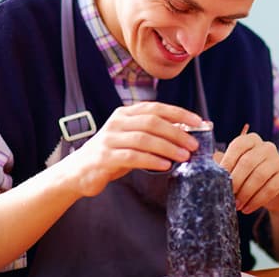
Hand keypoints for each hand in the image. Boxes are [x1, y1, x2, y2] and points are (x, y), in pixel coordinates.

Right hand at [63, 102, 200, 196]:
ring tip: (184, 156)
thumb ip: (153, 135)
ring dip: (168, 147)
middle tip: (194, 144)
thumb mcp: (132, 140)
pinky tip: (165, 165)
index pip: (156, 108)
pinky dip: (151, 160)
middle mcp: (117, 122)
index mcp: (125, 113)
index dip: (179, 113)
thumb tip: (187, 133)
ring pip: (144, 138)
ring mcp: (109, 139)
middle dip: (177, 132)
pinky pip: (132, 156)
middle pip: (152, 122)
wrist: (80, 171)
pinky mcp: (105, 157)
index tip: (198, 122)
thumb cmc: (112, 154)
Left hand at [218, 130, 278, 213]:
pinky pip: (271, 188)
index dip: (227, 162)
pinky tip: (247, 208)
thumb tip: (202, 165)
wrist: (273, 193)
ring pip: (260, 176)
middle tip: (228, 195)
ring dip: (246, 193)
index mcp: (251, 140)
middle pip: (248, 162)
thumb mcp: (234, 169)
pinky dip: (257, 200)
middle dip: (236, 181)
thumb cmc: (248, 177)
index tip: (218, 178)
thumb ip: (221, 164)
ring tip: (237, 205)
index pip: (238, 146)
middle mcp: (267, 147)